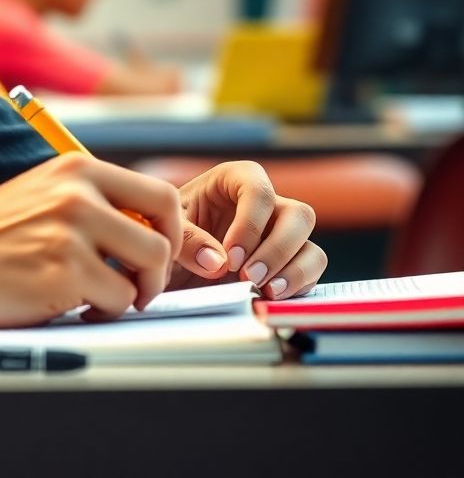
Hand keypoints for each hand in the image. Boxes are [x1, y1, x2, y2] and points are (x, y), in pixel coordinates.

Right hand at [0, 154, 183, 327]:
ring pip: (147, 269)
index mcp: (75, 168)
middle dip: (161, 267)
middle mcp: (78, 192)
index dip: (171, 231)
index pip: (159, 193)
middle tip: (139, 285)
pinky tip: (67, 309)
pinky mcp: (62, 272)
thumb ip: (88, 201)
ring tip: (95, 299)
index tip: (156, 253)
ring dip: (130, 293)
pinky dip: (100, 314)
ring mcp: (71, 231)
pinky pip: (116, 302)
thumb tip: (146, 230)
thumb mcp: (38, 195)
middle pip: (164, 232)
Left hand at [167, 161, 326, 298]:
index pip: (258, 189)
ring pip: (311, 246)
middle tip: (249, 277)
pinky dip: (296, 288)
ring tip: (264, 292)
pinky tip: (269, 298)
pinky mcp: (285, 264)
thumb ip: (188, 240)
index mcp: (233, 180)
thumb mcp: (169, 230)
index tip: (230, 257)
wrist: (169, 264)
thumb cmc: (170, 234)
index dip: (250, 225)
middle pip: (298, 215)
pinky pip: (309, 273)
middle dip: (278, 250)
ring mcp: (278, 234)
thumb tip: (218, 262)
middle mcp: (264, 205)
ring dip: (294, 272)